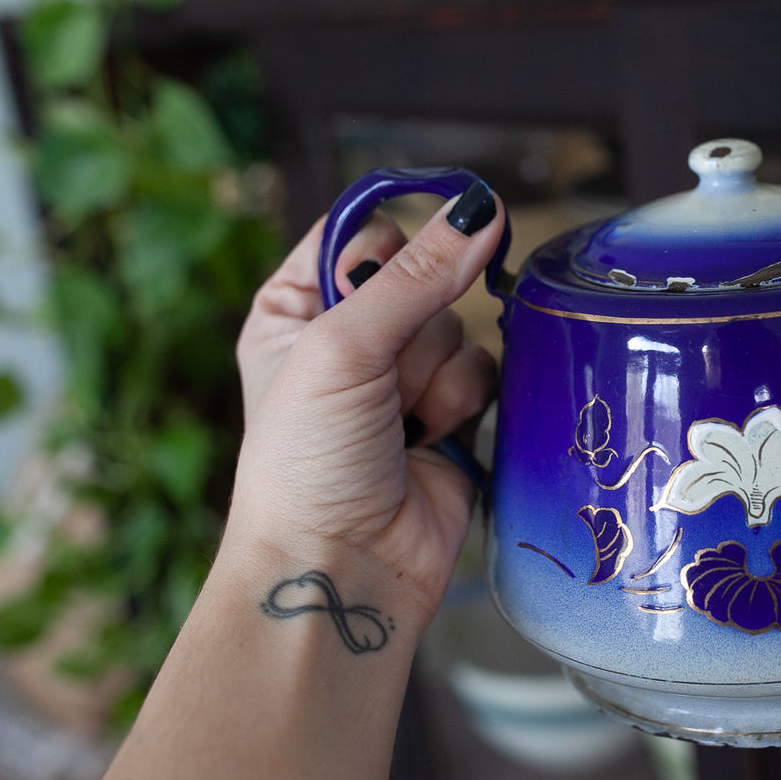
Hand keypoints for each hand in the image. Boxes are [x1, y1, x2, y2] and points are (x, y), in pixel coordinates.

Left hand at [225, 183, 503, 628]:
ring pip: (458, 326)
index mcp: (296, 309)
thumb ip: (418, 275)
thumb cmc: (308, 462)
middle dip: (412, 328)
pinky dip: (464, 402)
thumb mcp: (344, 348)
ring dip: (435, 374)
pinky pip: (484, 371)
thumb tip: (484, 208)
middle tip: (379, 377)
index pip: (360, 232)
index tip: (399, 270)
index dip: (388, 246)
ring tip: (402, 423)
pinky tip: (432, 438)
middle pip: (422, 277)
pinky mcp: (451, 416)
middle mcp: (349, 338)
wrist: (340, 571)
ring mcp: (403, 379)